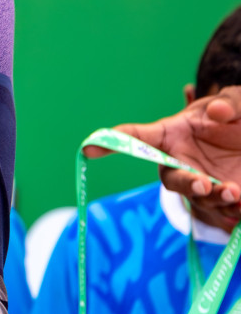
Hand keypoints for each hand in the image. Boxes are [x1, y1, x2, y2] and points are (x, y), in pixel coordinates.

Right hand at [96, 88, 240, 225]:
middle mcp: (181, 160)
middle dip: (184, 183)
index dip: (111, 142)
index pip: (137, 138)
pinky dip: (231, 208)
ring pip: (196, 197)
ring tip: (233, 193)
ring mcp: (201, 180)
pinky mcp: (221, 198)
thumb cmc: (238, 119)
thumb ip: (230, 103)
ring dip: (212, 198)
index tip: (88, 149)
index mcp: (174, 133)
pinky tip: (239, 200)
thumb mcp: (238, 104)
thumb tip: (217, 112)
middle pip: (170, 177)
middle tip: (201, 184)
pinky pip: (220, 209)